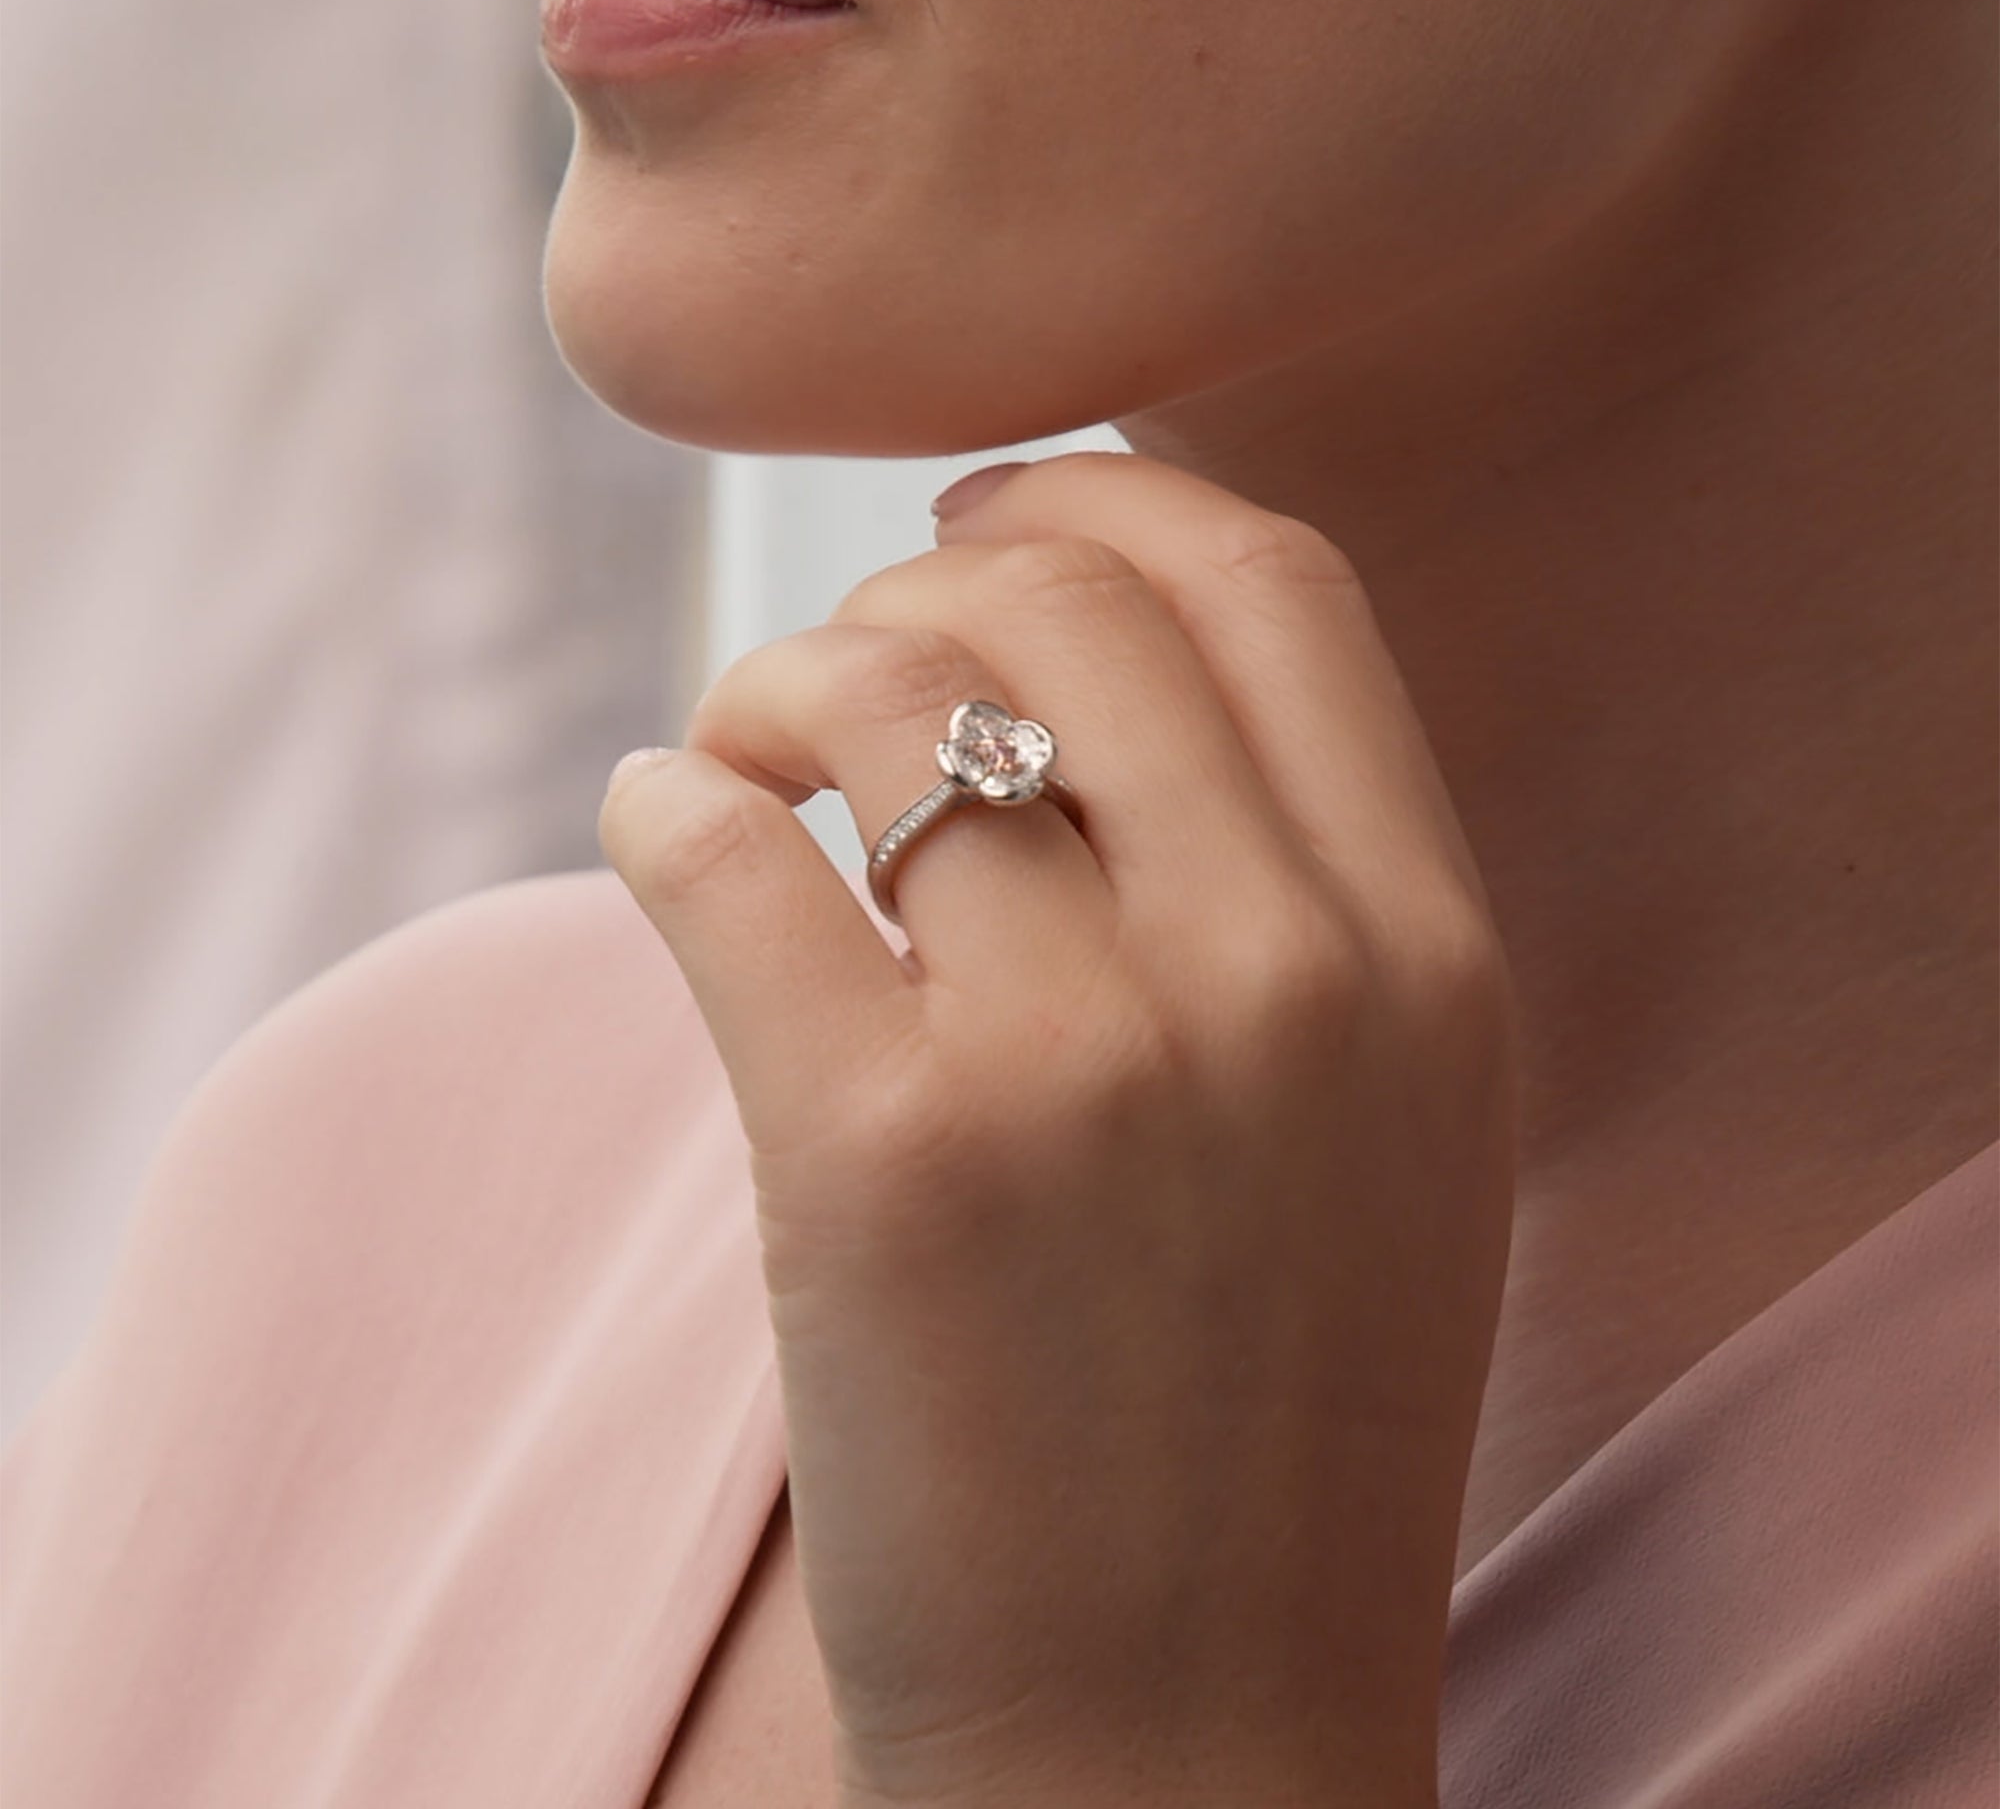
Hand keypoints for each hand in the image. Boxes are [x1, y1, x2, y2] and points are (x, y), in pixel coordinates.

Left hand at [598, 452, 1518, 1808]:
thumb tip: (1078, 648)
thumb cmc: (1266, 1415)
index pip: (1270, 573)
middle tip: (843, 675)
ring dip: (773, 684)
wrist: (1181, 1729)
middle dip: (916, 583)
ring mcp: (1084, 1060)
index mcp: (1429, 949)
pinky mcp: (877, 1158)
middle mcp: (1284, 972)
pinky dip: (663, 799)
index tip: (992, 523)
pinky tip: (666, 833)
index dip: (1108, 494)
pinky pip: (717, 842)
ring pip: (873, 689)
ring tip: (746, 765)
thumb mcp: (1386, 1119)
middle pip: (1060, 592)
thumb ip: (1296, 879)